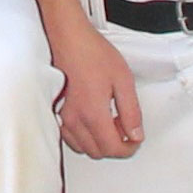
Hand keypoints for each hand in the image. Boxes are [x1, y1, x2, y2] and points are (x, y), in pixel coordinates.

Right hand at [49, 14, 143, 159]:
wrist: (69, 39)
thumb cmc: (92, 53)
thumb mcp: (124, 80)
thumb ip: (132, 112)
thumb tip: (136, 133)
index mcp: (93, 114)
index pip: (113, 149)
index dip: (129, 149)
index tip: (135, 140)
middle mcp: (75, 120)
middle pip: (98, 152)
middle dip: (115, 145)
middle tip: (125, 127)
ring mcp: (63, 117)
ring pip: (83, 148)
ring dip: (99, 142)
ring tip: (109, 122)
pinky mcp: (57, 112)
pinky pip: (70, 138)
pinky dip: (84, 137)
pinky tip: (93, 121)